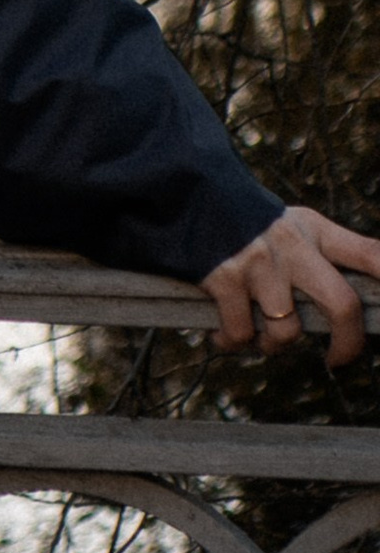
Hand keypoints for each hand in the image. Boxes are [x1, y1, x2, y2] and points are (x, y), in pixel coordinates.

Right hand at [202, 203, 379, 364]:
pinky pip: (240, 334)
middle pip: (342, 306)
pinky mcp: (227, 278)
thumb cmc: (250, 222)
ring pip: (286, 332)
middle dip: (347, 343)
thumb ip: (322, 255)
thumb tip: (350, 305)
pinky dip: (231, 342)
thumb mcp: (293, 226)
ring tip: (259, 336)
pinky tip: (223, 334)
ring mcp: (260, 264)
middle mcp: (293, 248)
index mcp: (315, 233)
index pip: (371, 254)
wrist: (190, 193)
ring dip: (272, 345)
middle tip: (337, 359)